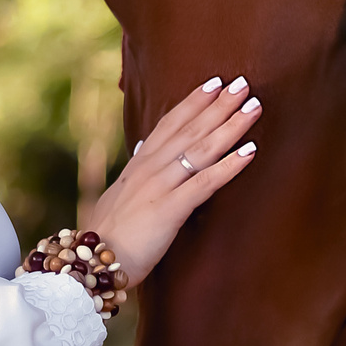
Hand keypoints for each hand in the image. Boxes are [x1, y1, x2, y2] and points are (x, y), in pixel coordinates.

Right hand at [87, 76, 261, 286]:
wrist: (92, 261)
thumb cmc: (109, 234)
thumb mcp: (120, 194)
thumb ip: (135, 172)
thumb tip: (142, 151)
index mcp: (139, 164)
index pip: (169, 124)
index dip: (192, 102)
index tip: (214, 83)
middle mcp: (149, 168)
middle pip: (189, 129)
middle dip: (218, 105)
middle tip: (243, 83)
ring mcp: (159, 186)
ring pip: (200, 149)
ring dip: (230, 126)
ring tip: (254, 107)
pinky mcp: (170, 209)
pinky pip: (205, 183)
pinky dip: (230, 165)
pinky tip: (251, 151)